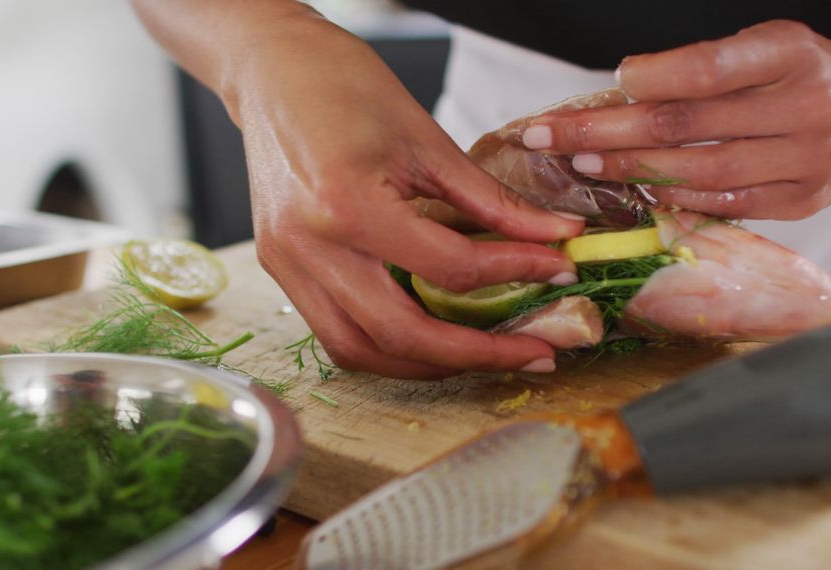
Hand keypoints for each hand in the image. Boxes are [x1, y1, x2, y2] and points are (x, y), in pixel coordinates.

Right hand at [236, 19, 583, 377]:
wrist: (272, 69)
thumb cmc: (345, 86)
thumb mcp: (427, 138)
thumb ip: (490, 200)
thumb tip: (554, 236)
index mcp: (347, 205)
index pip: (448, 268)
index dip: (514, 272)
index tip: (558, 271)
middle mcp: (310, 249)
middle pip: (401, 336)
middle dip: (477, 355)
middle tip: (535, 354)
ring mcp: (287, 265)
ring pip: (360, 351)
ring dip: (427, 365)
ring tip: (482, 355)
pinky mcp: (280, 270)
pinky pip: (335, 332)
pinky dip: (385, 346)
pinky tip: (427, 335)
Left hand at [520, 20, 830, 219]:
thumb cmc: (800, 73)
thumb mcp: (763, 47)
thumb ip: (702, 69)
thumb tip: (620, 95)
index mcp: (790, 54)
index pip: (708, 68)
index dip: (653, 78)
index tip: (612, 82)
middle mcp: (805, 107)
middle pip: (689, 125)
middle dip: (609, 130)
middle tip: (553, 136)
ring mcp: (807, 161)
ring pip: (702, 173)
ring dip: (633, 170)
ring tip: (586, 164)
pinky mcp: (804, 202)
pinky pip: (727, 206)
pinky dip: (677, 199)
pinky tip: (639, 192)